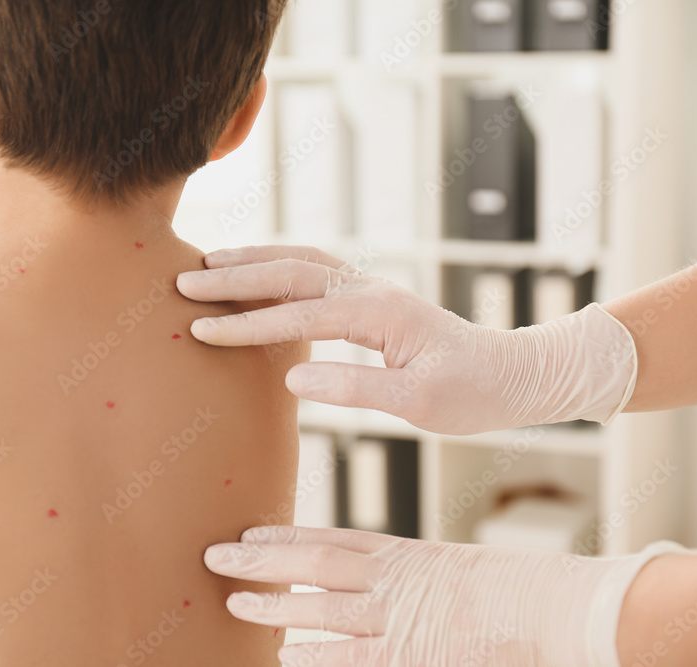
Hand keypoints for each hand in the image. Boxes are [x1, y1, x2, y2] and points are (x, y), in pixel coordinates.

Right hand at [177, 245, 637, 434]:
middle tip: (181, 282)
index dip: (246, 325)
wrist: (515, 373)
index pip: (297, 315)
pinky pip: (314, 268)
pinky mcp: (370, 296)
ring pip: (300, 260)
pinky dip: (277, 262)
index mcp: (380, 314)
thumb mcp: (421, 404)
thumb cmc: (473, 394)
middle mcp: (371, 289)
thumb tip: (294, 378)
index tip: (200, 331)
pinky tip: (256, 269)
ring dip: (252, 259)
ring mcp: (370, 288)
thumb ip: (357, 388)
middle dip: (233, 277)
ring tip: (205, 262)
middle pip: (289, 271)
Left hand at [204, 525, 681, 665]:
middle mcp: (392, 580)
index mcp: (404, 553)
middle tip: (218, 555)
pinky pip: (350, 657)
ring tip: (236, 602)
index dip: (286, 537)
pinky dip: (315, 657)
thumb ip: (406, 576)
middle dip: (263, 561)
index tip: (252, 532)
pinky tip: (283, 656)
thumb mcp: (451, 571)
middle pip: (313, 564)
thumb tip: (368, 581)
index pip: (331, 539)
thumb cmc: (510, 590)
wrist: (555, 609)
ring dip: (274, 606)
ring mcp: (398, 617)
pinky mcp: (409, 653)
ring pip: (320, 607)